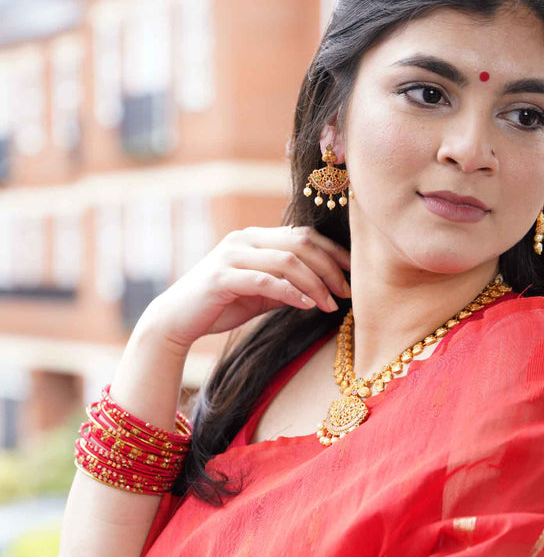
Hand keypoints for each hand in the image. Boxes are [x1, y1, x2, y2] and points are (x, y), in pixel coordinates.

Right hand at [142, 224, 351, 351]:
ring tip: (330, 305)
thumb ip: (287, 286)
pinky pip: (265, 280)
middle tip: (347, 293)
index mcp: (255, 238)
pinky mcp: (222, 277)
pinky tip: (307, 306)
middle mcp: (244, 240)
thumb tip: (322, 290)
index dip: (333, 252)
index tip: (353, 274)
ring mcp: (231, 255)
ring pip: (287, 261)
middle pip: (301, 244)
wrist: (177, 320)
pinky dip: (290, 293)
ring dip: (315, 284)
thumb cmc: (221, 306)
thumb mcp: (261, 295)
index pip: (304, 236)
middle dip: (330, 268)